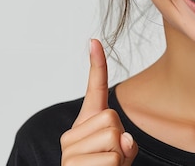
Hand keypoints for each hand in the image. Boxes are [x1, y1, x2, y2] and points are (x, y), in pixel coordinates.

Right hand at [60, 39, 137, 164]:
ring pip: (113, 139)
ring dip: (119, 159)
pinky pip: (111, 159)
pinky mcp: (72, 165)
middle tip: (112, 161)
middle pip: (112, 120)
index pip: (93, 91)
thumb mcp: (120, 159)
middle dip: (121, 142)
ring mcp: (69, 152)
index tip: (94, 40)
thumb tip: (125, 139)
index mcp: (84, 128)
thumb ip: (125, 145)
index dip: (97, 65)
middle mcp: (71, 136)